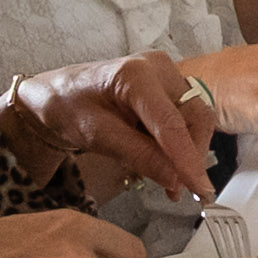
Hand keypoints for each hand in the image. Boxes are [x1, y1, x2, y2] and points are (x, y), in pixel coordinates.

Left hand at [0, 49, 216, 200]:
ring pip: (195, 120)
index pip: (171, 122)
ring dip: (187, 154)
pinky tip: (164, 164)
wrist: (59, 96)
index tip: (199, 188)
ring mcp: (166, 75)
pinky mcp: (169, 87)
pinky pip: (186, 119)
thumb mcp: (98, 137)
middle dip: (191, 156)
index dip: (188, 159)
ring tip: (169, 181)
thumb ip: (139, 156)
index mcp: (135, 74)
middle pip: (194, 117)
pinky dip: (179, 146)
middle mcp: (157, 68)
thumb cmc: (69, 107)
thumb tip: (175, 178)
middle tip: (179, 189)